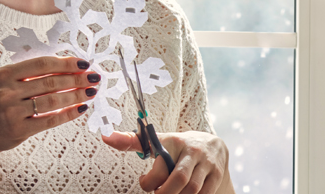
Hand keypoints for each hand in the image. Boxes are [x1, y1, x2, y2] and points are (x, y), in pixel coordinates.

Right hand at [0, 56, 98, 156]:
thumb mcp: (7, 82)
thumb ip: (31, 73)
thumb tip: (70, 65)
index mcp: (4, 74)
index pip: (42, 64)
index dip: (67, 63)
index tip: (85, 64)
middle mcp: (6, 91)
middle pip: (51, 82)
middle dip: (77, 79)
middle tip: (95, 78)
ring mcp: (11, 112)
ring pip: (53, 101)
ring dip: (76, 95)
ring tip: (91, 92)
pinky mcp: (19, 130)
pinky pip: (51, 119)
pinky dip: (69, 113)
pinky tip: (81, 108)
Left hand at [104, 130, 234, 193]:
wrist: (213, 145)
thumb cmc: (178, 147)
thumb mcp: (159, 141)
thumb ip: (133, 141)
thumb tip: (106, 137)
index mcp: (174, 142)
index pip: (161, 165)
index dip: (149, 181)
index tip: (143, 181)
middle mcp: (193, 152)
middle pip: (179, 180)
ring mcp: (207, 164)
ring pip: (192, 190)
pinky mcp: (217, 175)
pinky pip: (205, 193)